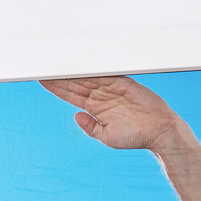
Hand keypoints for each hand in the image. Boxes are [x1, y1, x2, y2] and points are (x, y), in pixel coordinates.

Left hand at [39, 77, 189, 153]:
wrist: (159, 131)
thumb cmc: (135, 137)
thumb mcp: (107, 137)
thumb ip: (90, 128)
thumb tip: (76, 116)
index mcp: (95, 108)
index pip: (71, 95)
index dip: (56, 88)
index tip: (42, 80)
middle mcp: (101, 96)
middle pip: (76, 83)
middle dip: (60, 76)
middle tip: (43, 66)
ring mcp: (111, 88)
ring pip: (87, 76)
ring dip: (72, 71)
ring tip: (56, 63)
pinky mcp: (123, 82)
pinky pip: (105, 73)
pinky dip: (93, 68)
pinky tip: (79, 63)